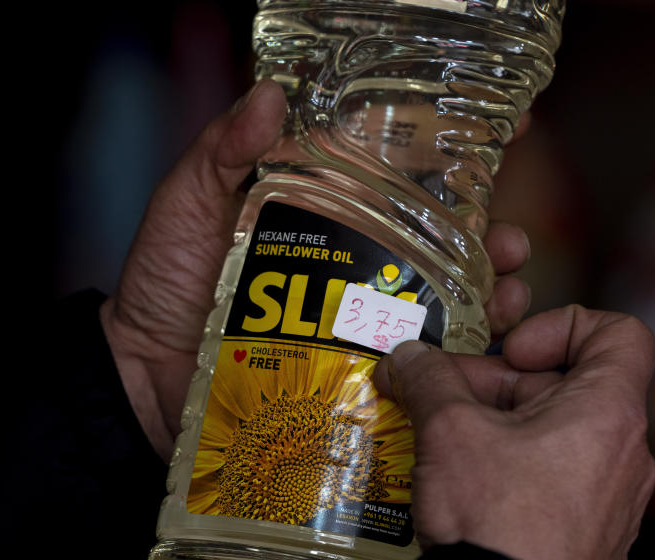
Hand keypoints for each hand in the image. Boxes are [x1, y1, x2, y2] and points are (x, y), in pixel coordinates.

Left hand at [100, 80, 533, 460]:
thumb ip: (223, 151)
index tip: (506, 127)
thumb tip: (271, 94)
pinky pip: (414, 356)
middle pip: (437, 236)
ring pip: (440, 295)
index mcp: (321, 204)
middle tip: (512, 237)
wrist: (142, 369)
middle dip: (491, 232)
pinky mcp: (351, 362)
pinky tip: (480, 348)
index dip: (451, 145)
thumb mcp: (187, 201)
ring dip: (488, 290)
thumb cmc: (163, 280)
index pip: (395, 166)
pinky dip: (457, 351)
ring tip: (508, 289)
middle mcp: (349, 253)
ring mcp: (353, 311)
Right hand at [373, 306, 654, 559]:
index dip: (562, 325)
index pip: (619, 333)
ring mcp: (613, 503)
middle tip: (441, 394)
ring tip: (443, 440)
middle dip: (498, 384)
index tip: (511, 350)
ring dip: (501, 425)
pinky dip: (516, 467)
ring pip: (558, 436)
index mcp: (609, 413)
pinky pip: (559, 481)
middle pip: (567, 387)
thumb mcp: (449, 430)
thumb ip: (429, 379)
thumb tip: (410, 358)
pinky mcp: (592, 540)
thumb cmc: (494, 521)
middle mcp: (625, 456)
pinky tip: (466, 484)